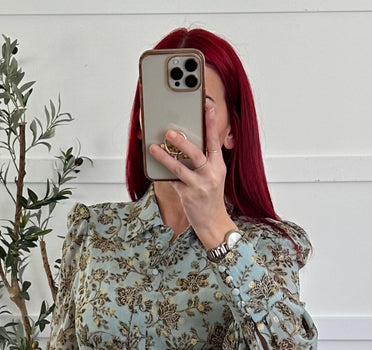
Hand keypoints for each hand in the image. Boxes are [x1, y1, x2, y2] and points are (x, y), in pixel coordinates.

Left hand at [149, 104, 234, 248]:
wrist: (213, 222)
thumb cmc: (210, 195)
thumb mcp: (214, 175)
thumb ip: (205, 158)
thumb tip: (185, 140)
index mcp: (218, 165)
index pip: (214, 140)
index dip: (210, 122)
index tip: (207, 105)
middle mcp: (211, 174)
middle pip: (196, 154)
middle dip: (182, 142)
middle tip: (170, 133)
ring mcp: (199, 186)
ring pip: (180, 168)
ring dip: (165, 157)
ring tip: (154, 148)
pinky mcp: (188, 196)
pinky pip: (172, 182)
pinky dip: (163, 174)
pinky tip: (154, 167)